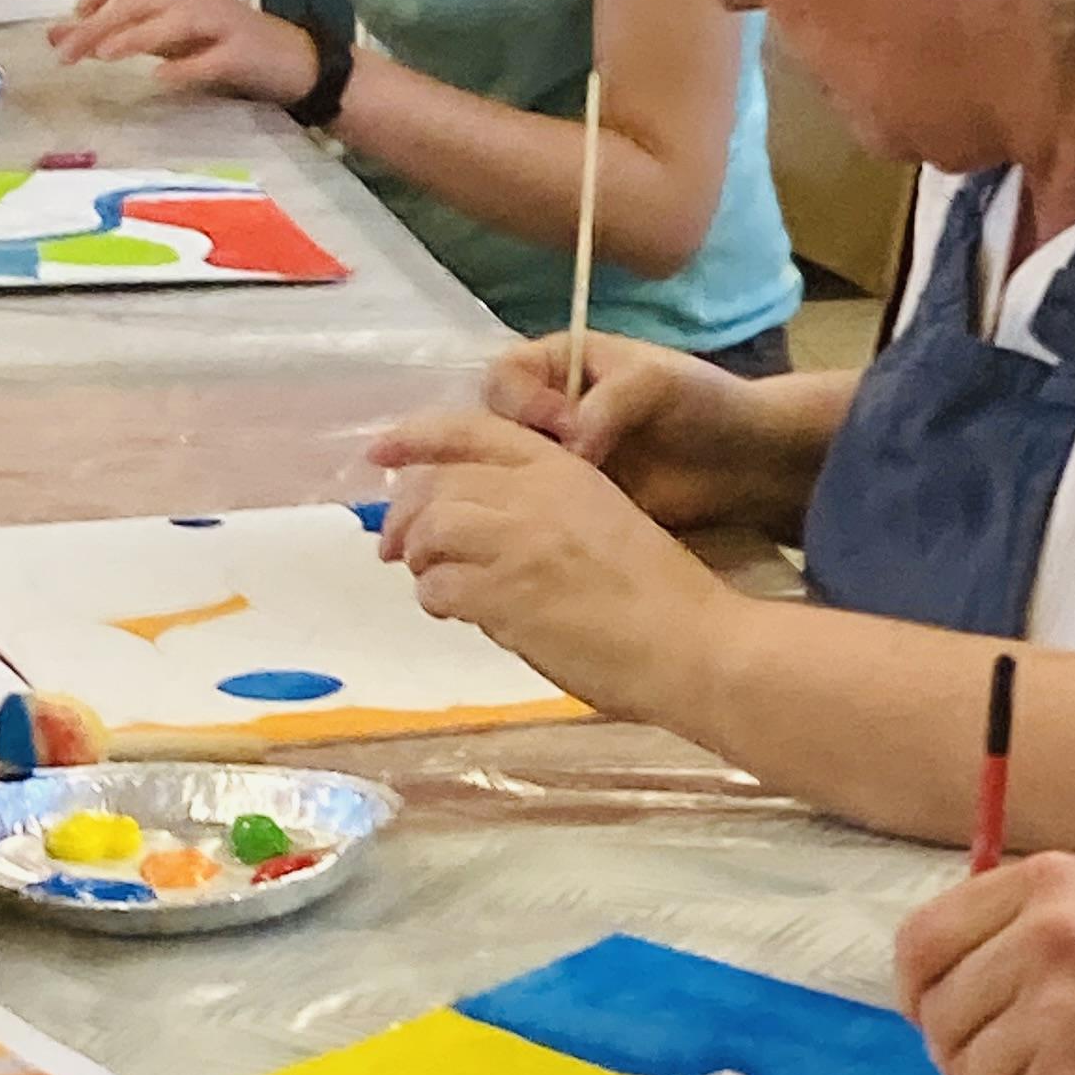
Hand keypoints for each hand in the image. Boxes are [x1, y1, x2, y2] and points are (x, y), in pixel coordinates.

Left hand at [48, 0, 321, 99]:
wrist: (288, 60)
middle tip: (69, 53)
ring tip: (106, 55)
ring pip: (175, 20)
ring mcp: (223, 23)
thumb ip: (114, 28)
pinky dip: (185, 67)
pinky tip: (161, 78)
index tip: (77, 12)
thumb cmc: (217, 41)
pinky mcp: (242, 54)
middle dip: (102, 23)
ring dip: (137, 35)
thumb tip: (56, 33)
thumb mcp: (163, 31)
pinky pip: (210, 58)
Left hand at [372, 401, 718, 701]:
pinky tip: (459, 613)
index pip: (470, 429)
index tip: (379, 452)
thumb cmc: (663, 596)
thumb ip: (545, 514)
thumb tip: (482, 539)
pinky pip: (439, 588)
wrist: (694, 645)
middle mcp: (535, 492)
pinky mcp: (506, 593)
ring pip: (430, 531)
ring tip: (437, 587)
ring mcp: (518, 540)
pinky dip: (438, 601)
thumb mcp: (605, 521)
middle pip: (436, 484)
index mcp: (564, 467)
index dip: (415, 437)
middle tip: (398, 549)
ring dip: (422, 561)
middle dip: (405, 517)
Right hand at [480, 330, 774, 528]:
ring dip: (516, 489)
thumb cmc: (704, 404)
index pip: (505, 376)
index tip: (564, 425)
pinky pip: (534, 510)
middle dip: (508, 450)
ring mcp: (557, 459)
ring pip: (506, 473)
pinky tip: (559, 529)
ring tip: (552, 503)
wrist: (745, 464)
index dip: (522, 401)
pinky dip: (536, 519)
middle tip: (555, 471)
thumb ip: (609, 399)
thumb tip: (572, 444)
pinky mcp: (570, 502)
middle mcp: (548, 409)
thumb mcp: (658, 381)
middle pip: (490, 426)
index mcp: (560, 364)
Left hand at [897, 851, 1074, 1074]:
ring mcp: (1050, 1011)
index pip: (923, 936)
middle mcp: (1042, 936)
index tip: (931, 1009)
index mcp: (1050, 881)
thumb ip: (1027, 927)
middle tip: (1016, 1059)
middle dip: (962, 1045)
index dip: (917, 985)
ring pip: (969, 1070)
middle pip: (937, 1011)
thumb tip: (937, 980)